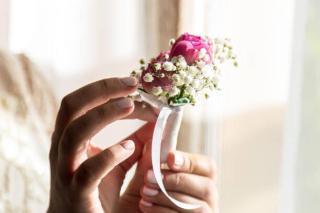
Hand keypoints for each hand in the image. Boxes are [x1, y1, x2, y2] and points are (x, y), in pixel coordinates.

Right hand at [48, 77, 156, 212]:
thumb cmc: (95, 192)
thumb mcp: (115, 164)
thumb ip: (133, 144)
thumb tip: (156, 125)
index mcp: (71, 138)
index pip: (81, 103)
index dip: (105, 89)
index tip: (134, 85)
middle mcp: (63, 149)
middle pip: (71, 107)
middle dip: (101, 91)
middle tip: (132, 85)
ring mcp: (66, 171)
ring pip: (75, 134)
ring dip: (103, 115)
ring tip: (130, 105)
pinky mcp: (77, 193)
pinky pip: (88, 171)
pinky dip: (110, 155)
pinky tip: (129, 147)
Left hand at [139, 151, 217, 212]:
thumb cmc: (133, 203)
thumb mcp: (140, 177)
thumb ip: (148, 156)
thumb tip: (153, 126)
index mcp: (197, 181)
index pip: (207, 166)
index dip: (190, 160)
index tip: (170, 158)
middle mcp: (205, 199)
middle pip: (208, 186)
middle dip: (177, 180)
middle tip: (149, 176)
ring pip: (197, 207)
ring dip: (167, 196)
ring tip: (143, 192)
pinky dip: (163, 212)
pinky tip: (145, 207)